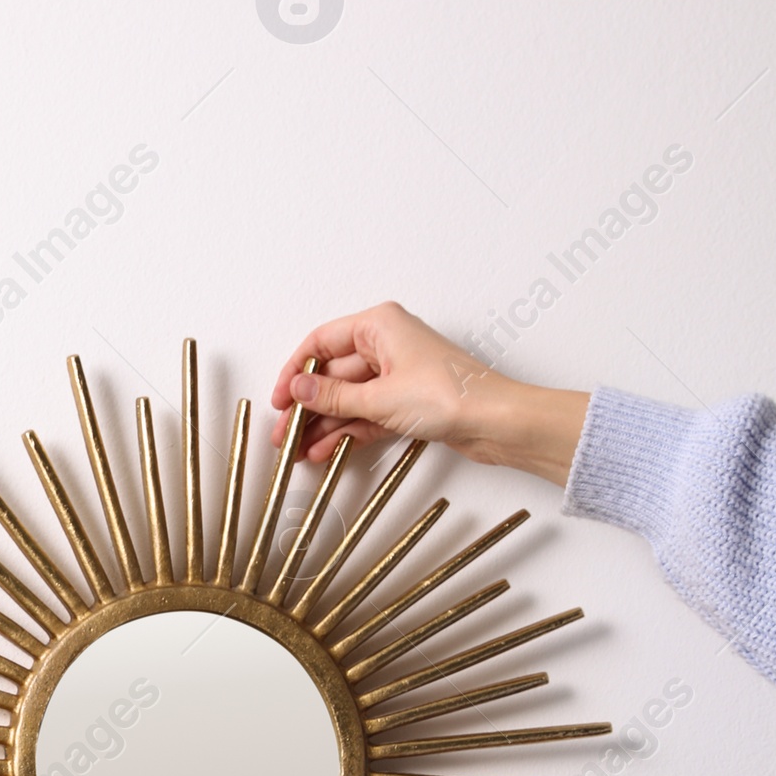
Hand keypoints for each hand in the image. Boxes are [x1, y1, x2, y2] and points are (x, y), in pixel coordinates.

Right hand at [271, 301, 589, 486]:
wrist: (496, 422)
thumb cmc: (452, 394)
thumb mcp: (379, 398)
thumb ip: (333, 397)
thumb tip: (298, 391)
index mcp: (379, 325)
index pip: (322, 342)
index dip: (295, 371)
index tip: (279, 399)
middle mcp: (387, 344)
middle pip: (333, 374)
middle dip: (307, 406)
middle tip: (283, 433)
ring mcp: (397, 373)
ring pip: (348, 398)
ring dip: (323, 424)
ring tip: (298, 449)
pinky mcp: (407, 400)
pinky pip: (365, 413)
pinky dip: (346, 431)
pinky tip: (324, 450)